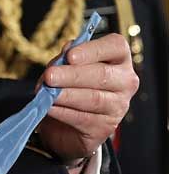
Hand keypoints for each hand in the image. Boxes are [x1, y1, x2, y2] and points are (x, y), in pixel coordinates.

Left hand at [36, 33, 137, 161]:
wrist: (66, 121)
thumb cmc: (69, 83)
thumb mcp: (66, 65)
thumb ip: (66, 57)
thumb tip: (66, 53)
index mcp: (118, 58)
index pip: (115, 46)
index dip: (92, 50)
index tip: (70, 56)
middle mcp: (125, 81)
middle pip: (102, 75)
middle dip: (73, 75)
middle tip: (50, 76)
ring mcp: (118, 106)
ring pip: (94, 99)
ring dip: (66, 95)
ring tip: (47, 93)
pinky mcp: (105, 127)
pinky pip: (83, 118)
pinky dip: (63, 112)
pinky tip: (49, 107)